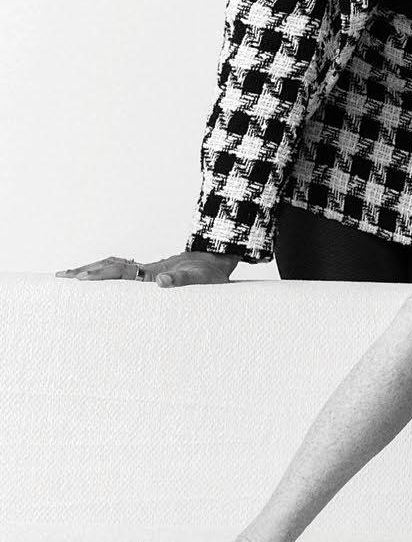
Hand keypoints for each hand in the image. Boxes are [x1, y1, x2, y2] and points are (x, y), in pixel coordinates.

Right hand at [58, 250, 241, 287]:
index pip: (119, 272)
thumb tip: (159, 281)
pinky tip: (100, 278)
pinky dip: (107, 274)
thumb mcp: (200, 279)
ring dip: (93, 271)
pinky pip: (124, 274)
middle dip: (85, 271)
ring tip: (71, 276)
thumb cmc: (212, 273)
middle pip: (109, 267)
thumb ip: (181, 280)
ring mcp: (148, 271)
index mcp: (152, 272)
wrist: (222, 260)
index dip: (99, 275)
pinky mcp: (153, 274)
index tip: (79, 279)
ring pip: (114, 268)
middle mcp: (146, 271)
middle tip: (59, 277)